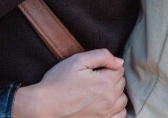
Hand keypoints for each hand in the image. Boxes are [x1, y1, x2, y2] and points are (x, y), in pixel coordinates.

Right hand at [11, 49, 126, 117]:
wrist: (46, 104)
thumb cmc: (58, 81)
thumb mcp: (77, 60)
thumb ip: (102, 56)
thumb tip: (119, 61)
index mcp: (105, 82)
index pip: (119, 69)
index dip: (106, 65)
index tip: (93, 68)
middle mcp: (110, 99)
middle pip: (121, 82)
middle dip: (111, 77)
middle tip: (93, 77)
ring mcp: (107, 113)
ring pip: (122, 98)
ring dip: (115, 92)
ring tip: (98, 90)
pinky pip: (120, 114)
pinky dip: (116, 108)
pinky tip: (105, 103)